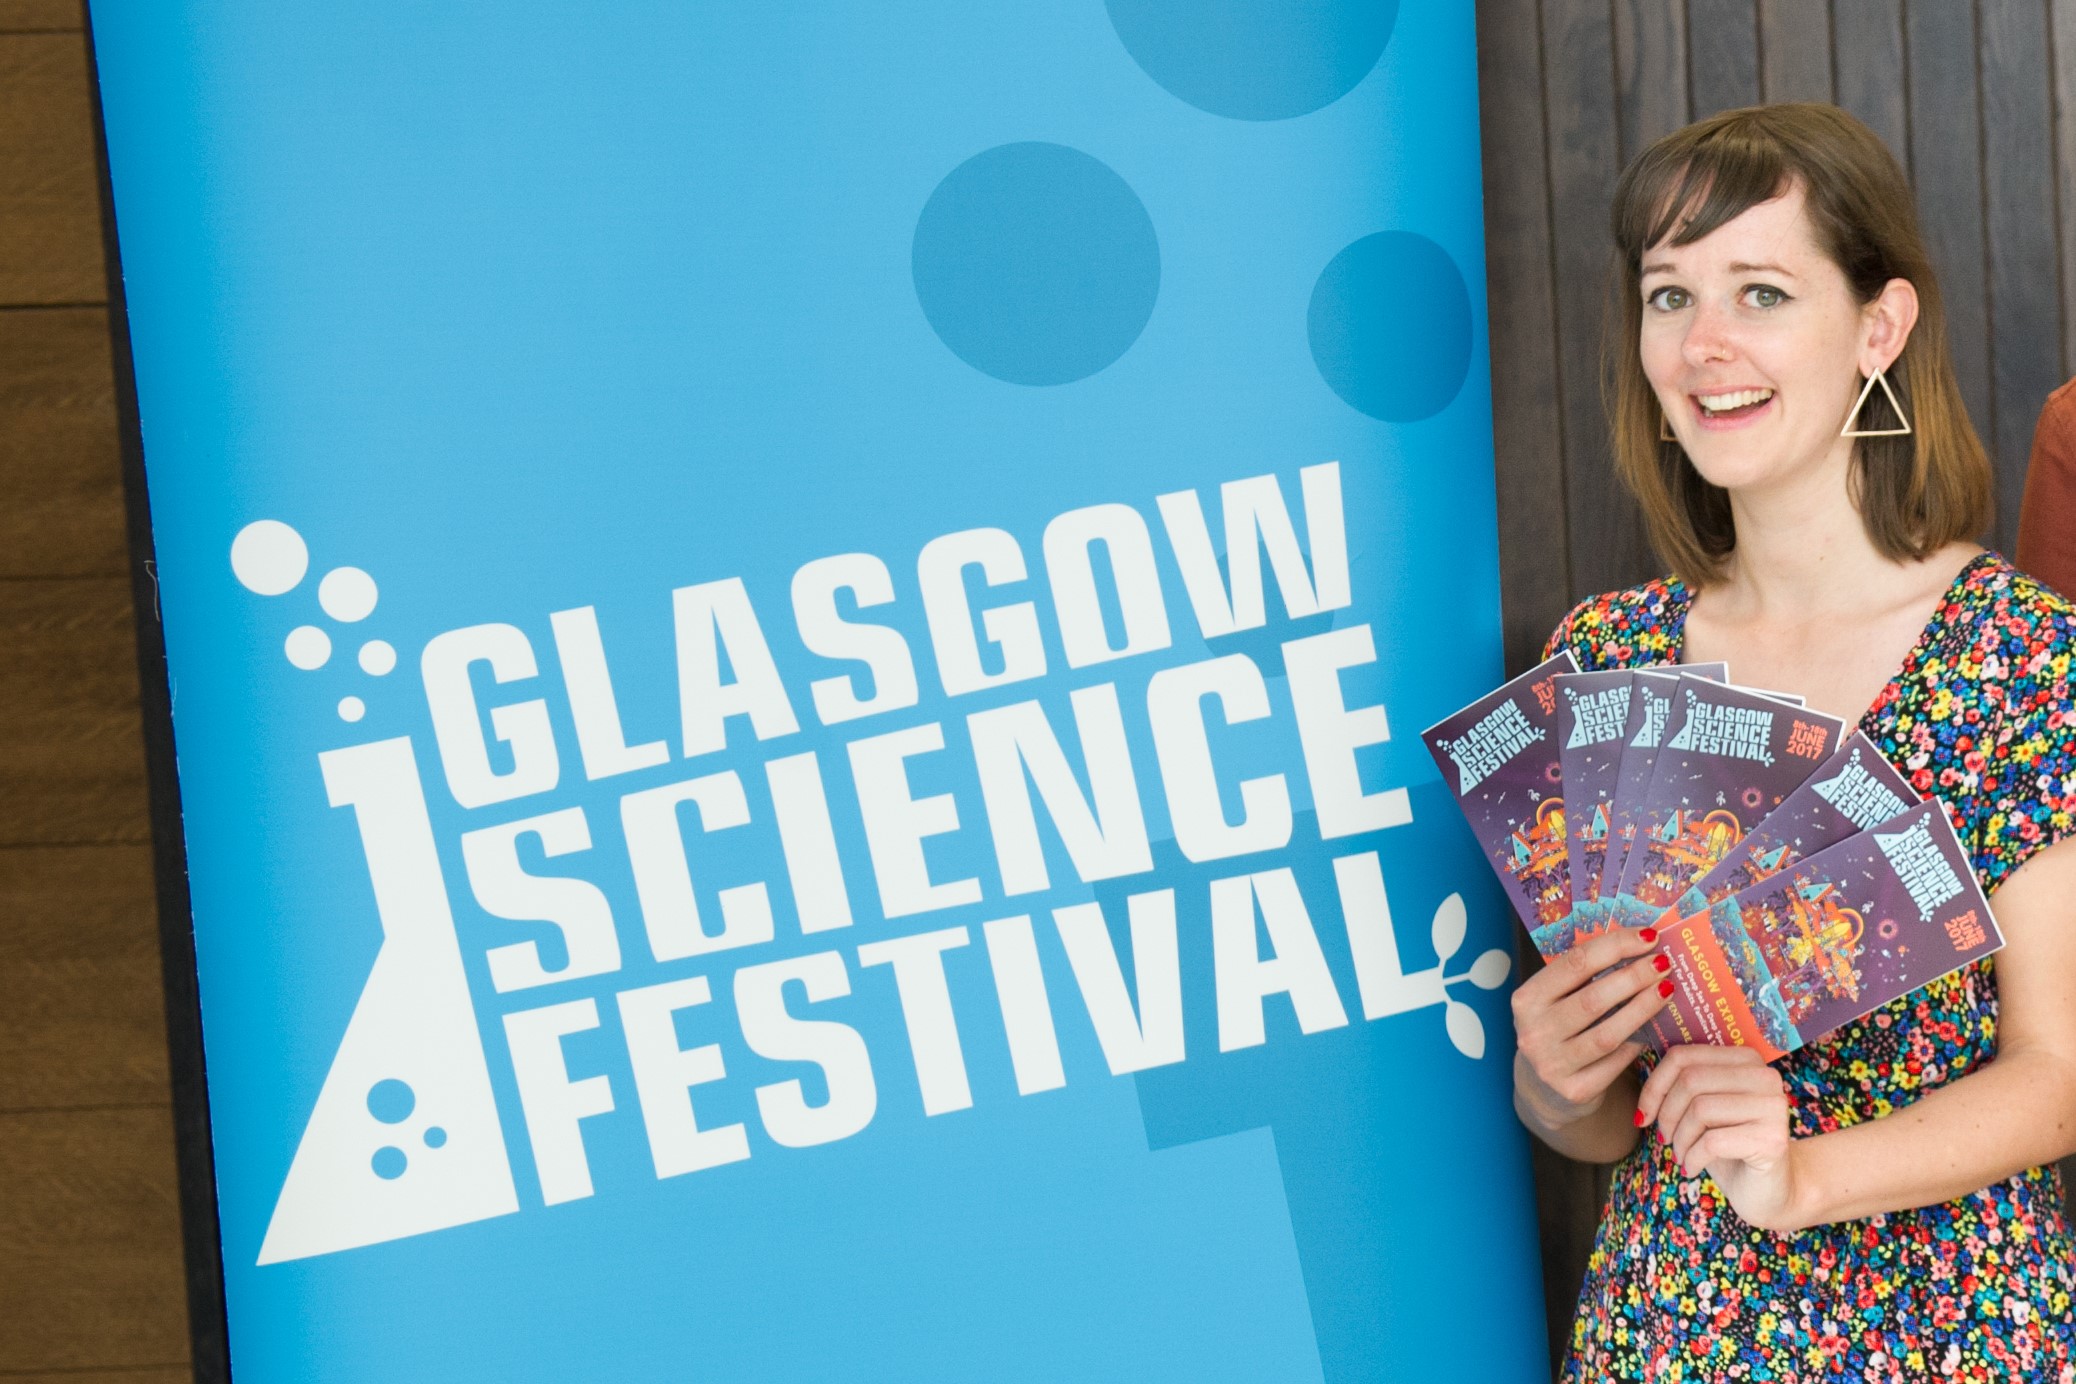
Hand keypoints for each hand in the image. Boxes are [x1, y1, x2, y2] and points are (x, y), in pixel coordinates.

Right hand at [1511, 924, 1672, 1129]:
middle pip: (1593, 999)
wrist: (1544, 1086)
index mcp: (1526, 999)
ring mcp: (1552, 1065)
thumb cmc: (1559, 1028)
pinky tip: (1652, 1029)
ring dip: (1643, 1008)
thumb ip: (1584, 977)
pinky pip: (1616, 1062)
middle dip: (1634, 977)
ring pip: (1608, 1033)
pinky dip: (1637, 1042)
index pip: (1575, 963)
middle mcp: (1533, 1032)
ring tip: (1666, 990)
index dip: (1615, 946)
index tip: (1648, 937)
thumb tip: (1637, 943)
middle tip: (1663, 964)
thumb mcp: (1556, 1000)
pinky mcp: (1575, 1090)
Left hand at [1637, 1044, 1800, 1231]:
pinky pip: (1712, 1141)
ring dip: (1679, 1139)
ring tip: (1681, 1154)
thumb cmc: (1726, 1144)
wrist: (1766, 1190)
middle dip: (1666, 1114)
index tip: (1644, 1114)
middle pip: (1690, 1081)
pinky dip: (1692, 1158)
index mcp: (1746, 1058)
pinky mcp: (1772, 1140)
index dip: (1654, 1086)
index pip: (1683, 1056)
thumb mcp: (1701, 1108)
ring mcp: (1773, 1106)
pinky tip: (1692, 1168)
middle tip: (1665, 1139)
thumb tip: (1637, 1065)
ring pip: (1700, 1109)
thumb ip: (1682, 1082)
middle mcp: (1765, 1076)